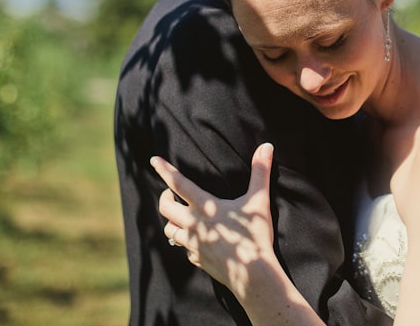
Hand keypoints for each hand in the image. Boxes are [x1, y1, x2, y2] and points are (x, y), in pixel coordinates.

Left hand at [150, 143, 276, 297]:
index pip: (179, 183)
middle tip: (169, 193)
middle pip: (165, 208)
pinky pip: (185, 249)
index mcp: (206, 207)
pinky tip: (195, 242)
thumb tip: (267, 146)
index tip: (153, 160)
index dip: (165, 170)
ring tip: (179, 217)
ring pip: (170, 231)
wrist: (253, 274)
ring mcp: (193, 244)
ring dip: (172, 222)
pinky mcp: (197, 259)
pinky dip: (186, 243)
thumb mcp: (259, 201)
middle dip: (164, 197)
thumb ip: (260, 172)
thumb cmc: (255, 235)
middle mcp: (194, 224)